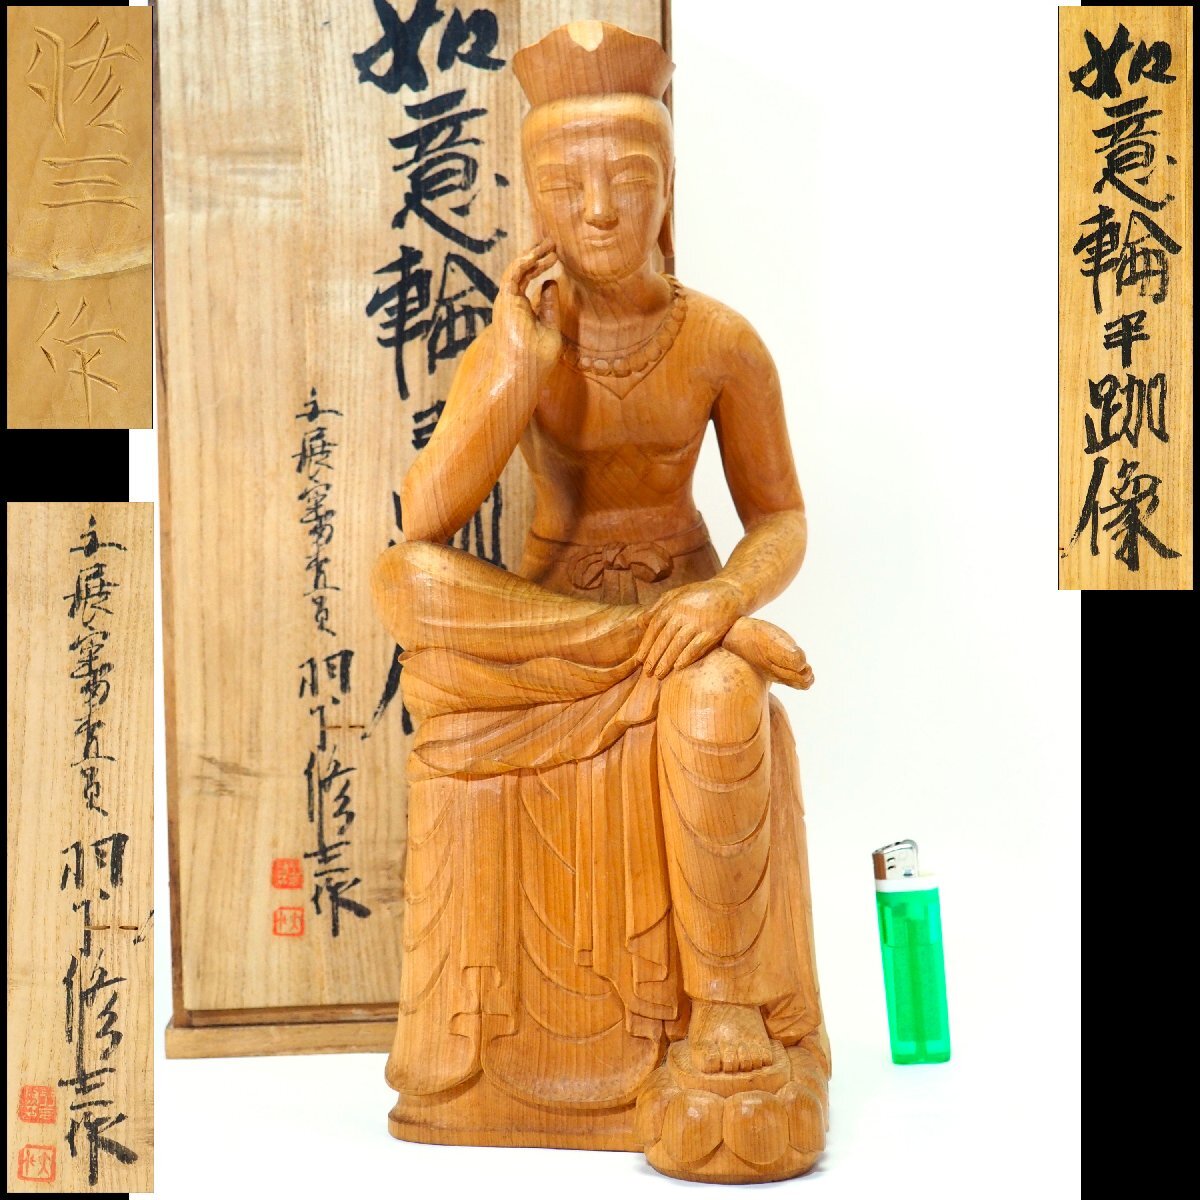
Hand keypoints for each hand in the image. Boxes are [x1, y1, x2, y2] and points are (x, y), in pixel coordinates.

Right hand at [493, 237, 560, 378]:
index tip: (555, 256)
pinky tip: (537, 254)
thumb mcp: (550, 326)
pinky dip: (524, 263)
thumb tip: (551, 282)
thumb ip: (549, 305)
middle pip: (522, 272)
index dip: (540, 266)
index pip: (529, 281)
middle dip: (536, 255)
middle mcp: (511, 304)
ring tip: (550, 243)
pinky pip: (512, 275)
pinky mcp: (505, 302)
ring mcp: (507, 302)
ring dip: (532, 255)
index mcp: (521, 310)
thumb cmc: (536, 358)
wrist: (523, 372)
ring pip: (517, 270)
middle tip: (552, 242)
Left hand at [635, 579, 745, 678]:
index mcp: (672, 606)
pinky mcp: (713, 632)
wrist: (730, 592)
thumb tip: (640, 622)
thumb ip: (658, 607)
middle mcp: (683, 614)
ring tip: (659, 674)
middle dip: (654, 657)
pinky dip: (686, 658)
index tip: (639, 660)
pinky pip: (697, 647)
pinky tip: (678, 668)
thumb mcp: (676, 594)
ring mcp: (698, 623)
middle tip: (647, 672)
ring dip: (667, 661)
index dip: (646, 645)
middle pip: (664, 639)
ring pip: (678, 645)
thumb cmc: (699, 594)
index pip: (654, 628)